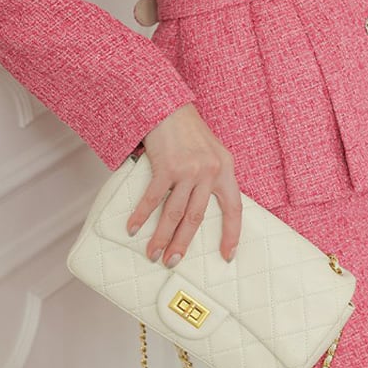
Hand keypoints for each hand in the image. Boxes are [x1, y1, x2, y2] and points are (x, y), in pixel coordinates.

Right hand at [126, 102, 242, 266]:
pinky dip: (142, 215)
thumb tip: (201, 207)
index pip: (234, 208)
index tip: (228, 255)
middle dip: (183, 243)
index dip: (232, 233)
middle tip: (173, 261)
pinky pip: (154, 198)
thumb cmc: (187, 129)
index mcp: (225, 168)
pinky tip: (133, 227)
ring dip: (162, 236)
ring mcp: (189, 169)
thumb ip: (211, 175)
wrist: (168, 105)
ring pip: (175, 213)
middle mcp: (209, 171)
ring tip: (153, 253)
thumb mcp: (210, 150)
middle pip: (197, 218)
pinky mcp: (167, 166)